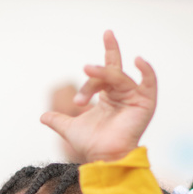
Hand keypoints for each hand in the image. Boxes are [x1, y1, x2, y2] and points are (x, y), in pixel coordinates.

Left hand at [39, 31, 156, 163]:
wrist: (103, 158)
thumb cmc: (92, 145)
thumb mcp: (70, 129)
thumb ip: (58, 120)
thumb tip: (43, 117)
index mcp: (109, 96)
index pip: (107, 70)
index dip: (104, 57)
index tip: (102, 43)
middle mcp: (122, 94)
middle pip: (113, 70)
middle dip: (111, 50)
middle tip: (105, 35)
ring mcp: (135, 97)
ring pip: (118, 77)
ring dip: (101, 75)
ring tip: (86, 71)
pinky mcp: (145, 103)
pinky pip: (149, 82)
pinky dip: (146, 71)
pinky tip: (138, 60)